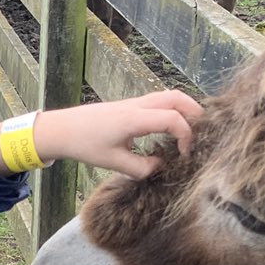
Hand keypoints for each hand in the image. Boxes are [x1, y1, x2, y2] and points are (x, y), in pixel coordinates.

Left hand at [23, 91, 201, 178]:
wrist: (63, 129)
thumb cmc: (85, 145)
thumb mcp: (114, 163)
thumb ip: (142, 168)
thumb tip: (162, 167)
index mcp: (134, 119)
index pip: (173, 119)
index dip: (186, 136)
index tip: (184, 155)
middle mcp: (138, 106)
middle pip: (177, 98)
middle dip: (195, 114)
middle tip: (200, 136)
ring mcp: (135, 102)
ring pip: (169, 96)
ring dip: (184, 110)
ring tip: (190, 132)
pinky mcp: (131, 105)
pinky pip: (159, 101)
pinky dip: (172, 110)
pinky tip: (171, 129)